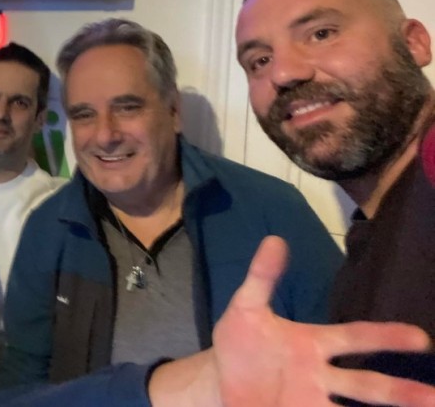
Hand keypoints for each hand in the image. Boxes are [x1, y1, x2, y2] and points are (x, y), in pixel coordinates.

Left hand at [212, 236, 434, 406]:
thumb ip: (262, 277)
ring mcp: (311, 402)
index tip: (421, 338)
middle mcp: (321, 376)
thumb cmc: (241, 343)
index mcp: (314, 343)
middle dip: (401, 392)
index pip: (357, 337)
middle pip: (368, 385)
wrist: (216, 380)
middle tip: (434, 397)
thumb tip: (275, 239)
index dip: (387, 337)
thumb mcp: (247, 308)